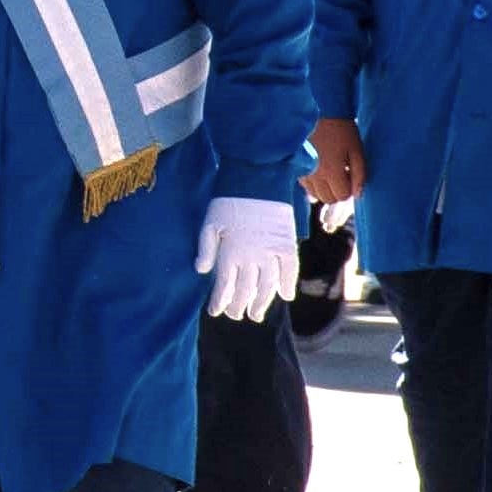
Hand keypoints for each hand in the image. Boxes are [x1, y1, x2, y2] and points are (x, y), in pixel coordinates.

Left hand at [197, 194, 295, 321]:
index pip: (224, 285)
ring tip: (256, 314)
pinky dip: (289, 284)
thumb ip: (205, 247)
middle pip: (245, 290)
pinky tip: (285, 296)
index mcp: (230, 251)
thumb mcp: (210, 221)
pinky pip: (290, 269)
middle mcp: (251, 255)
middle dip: (239, 306)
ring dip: (262, 303)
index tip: (215, 313)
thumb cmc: (228, 198)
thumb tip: (201, 271)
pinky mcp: (286, 242)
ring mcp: (270, 250)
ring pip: (267, 285)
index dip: (220, 302)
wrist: (256, 176)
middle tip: (236, 315)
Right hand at [306, 116, 367, 208]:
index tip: (350, 174)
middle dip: (337, 190)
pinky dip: (314, 183)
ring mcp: (303, 171)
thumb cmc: (342, 129)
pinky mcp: (296, 167)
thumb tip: (358, 194)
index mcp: (332, 171)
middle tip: (342, 173)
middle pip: (328, 199)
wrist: (321, 111)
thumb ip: (360, 174)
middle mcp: (315, 175)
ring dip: (325, 188)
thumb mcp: (357, 150)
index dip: (350, 188)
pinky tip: (320, 169)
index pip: (342, 196)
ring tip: (330, 171)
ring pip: (316, 195)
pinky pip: (306, 186)